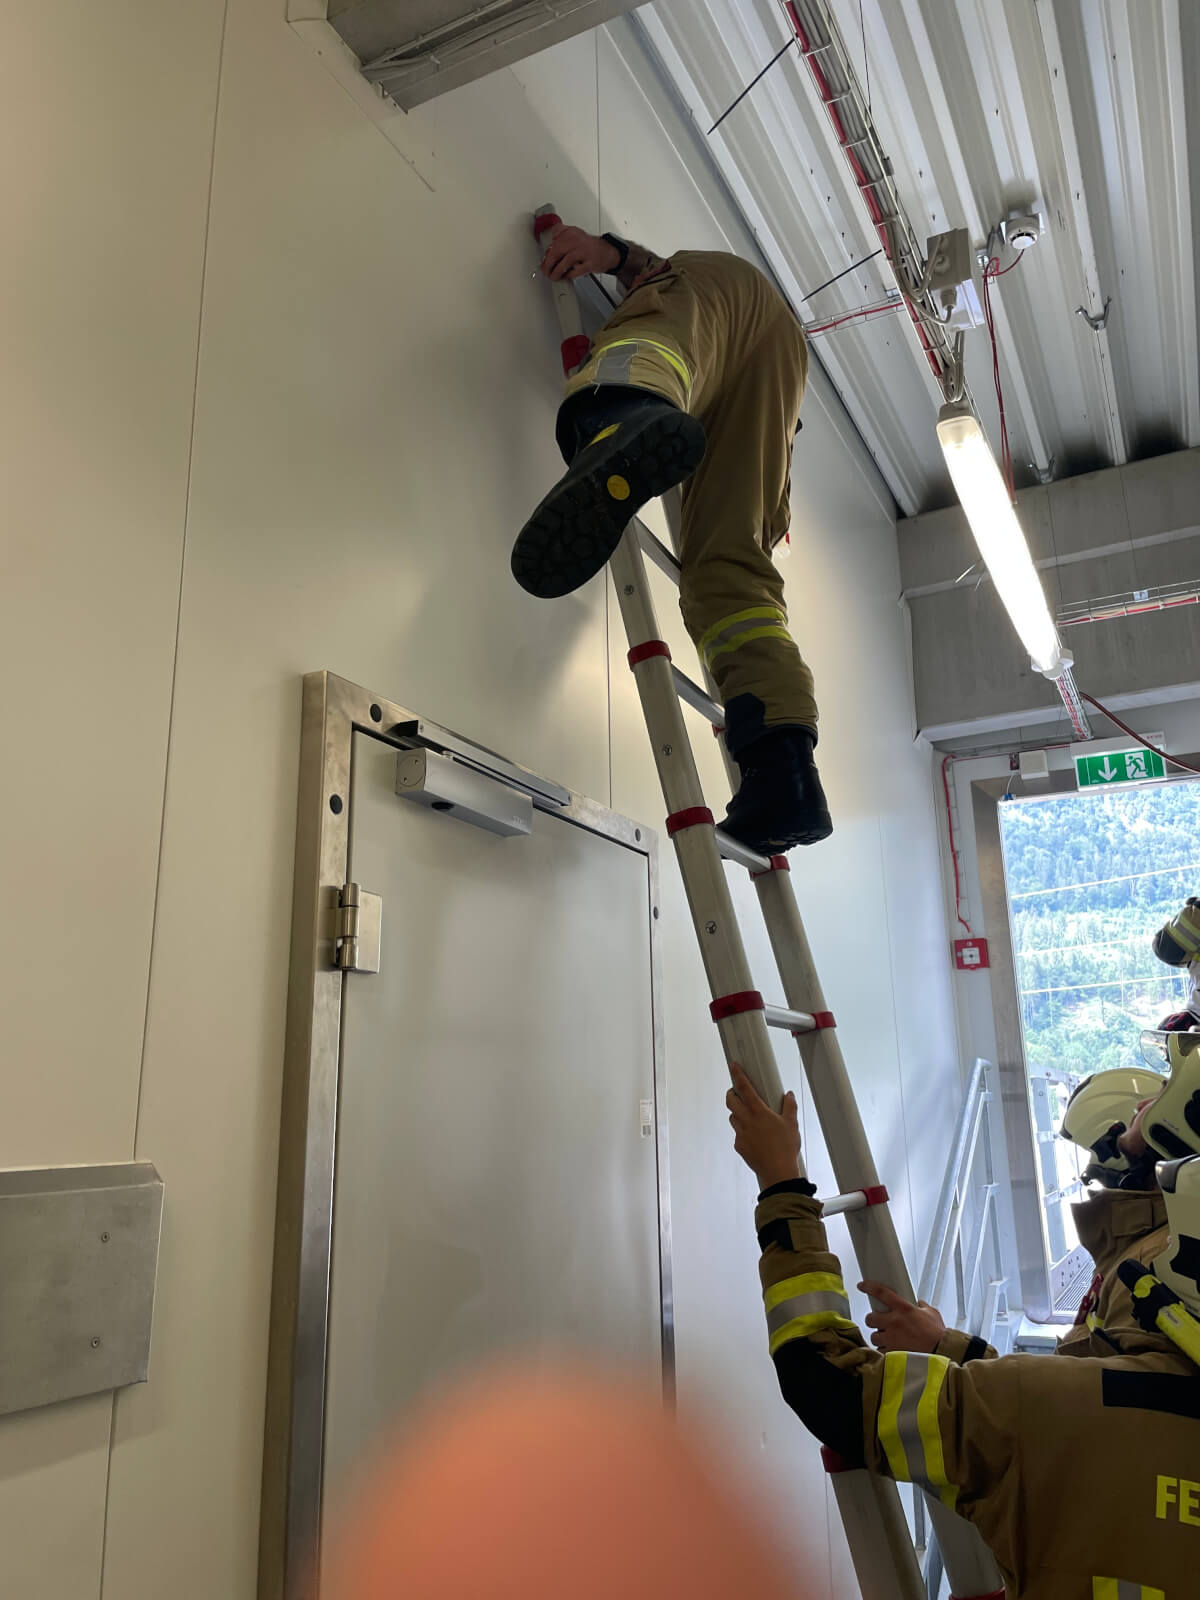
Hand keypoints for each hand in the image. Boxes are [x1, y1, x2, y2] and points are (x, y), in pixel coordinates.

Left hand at [541, 225, 619, 281]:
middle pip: (557, 250)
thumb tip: (547, 251)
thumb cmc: (588, 247)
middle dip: (548, 263)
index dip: (547, 250)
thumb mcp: (574, 237)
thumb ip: (561, 240)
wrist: (608, 252)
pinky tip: (567, 276)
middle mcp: (577, 240)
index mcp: (571, 232)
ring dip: (557, 272)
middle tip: (546, 271)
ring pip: (565, 262)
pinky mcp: (591, 263)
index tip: (544, 259)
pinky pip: (576, 271)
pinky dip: (569, 275)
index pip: (554, 237)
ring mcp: (584, 251)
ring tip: (554, 276)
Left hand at [726, 1063, 800, 1189]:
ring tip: (750, 1116)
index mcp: (758, 1112)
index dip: (737, 1075)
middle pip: (730, 1101)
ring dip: (737, 1113)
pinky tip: (754, 1136)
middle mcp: (746, 1121)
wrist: (777, 1172)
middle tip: (738, 1093)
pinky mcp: (739, 1146)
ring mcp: (741, 1133)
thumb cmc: (785, 1148)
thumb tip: (789, 1096)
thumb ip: (789, 1107)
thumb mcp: (791, 1124)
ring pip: (733, 1117)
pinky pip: (737, 1134)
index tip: (733, 1066)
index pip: (744, 1087)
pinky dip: (742, 1131)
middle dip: (732, 1094)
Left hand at [858, 1281, 945, 1352]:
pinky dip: (884, 1350)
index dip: (869, 1287)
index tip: (862, 1285)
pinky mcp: (892, 1353)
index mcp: (903, 1309)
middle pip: (870, 1317)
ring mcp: (892, 1338)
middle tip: (879, 1322)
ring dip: (878, 1337)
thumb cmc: (938, 1334)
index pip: (881, 1293)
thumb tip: (918, 1303)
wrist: (941, 1353)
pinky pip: (881, 1350)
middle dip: (873, 1320)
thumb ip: (922, 1306)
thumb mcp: (931, 1313)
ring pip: (874, 1336)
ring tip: (887, 1338)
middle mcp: (894, 1322)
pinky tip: (892, 1349)